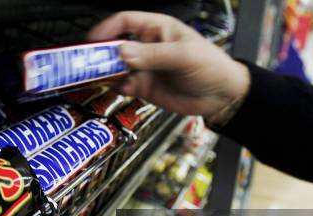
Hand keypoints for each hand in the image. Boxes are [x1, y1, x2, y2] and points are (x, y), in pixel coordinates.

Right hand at [89, 11, 249, 123]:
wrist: (222, 97)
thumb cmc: (211, 66)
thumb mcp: (183, 56)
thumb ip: (152, 55)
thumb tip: (123, 52)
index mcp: (157, 29)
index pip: (125, 22)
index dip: (107, 28)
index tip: (93, 39)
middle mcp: (146, 47)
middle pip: (115, 46)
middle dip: (102, 53)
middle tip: (90, 62)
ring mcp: (144, 68)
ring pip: (116, 68)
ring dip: (106, 73)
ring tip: (100, 78)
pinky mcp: (144, 87)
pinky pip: (123, 85)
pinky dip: (117, 87)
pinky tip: (120, 88)